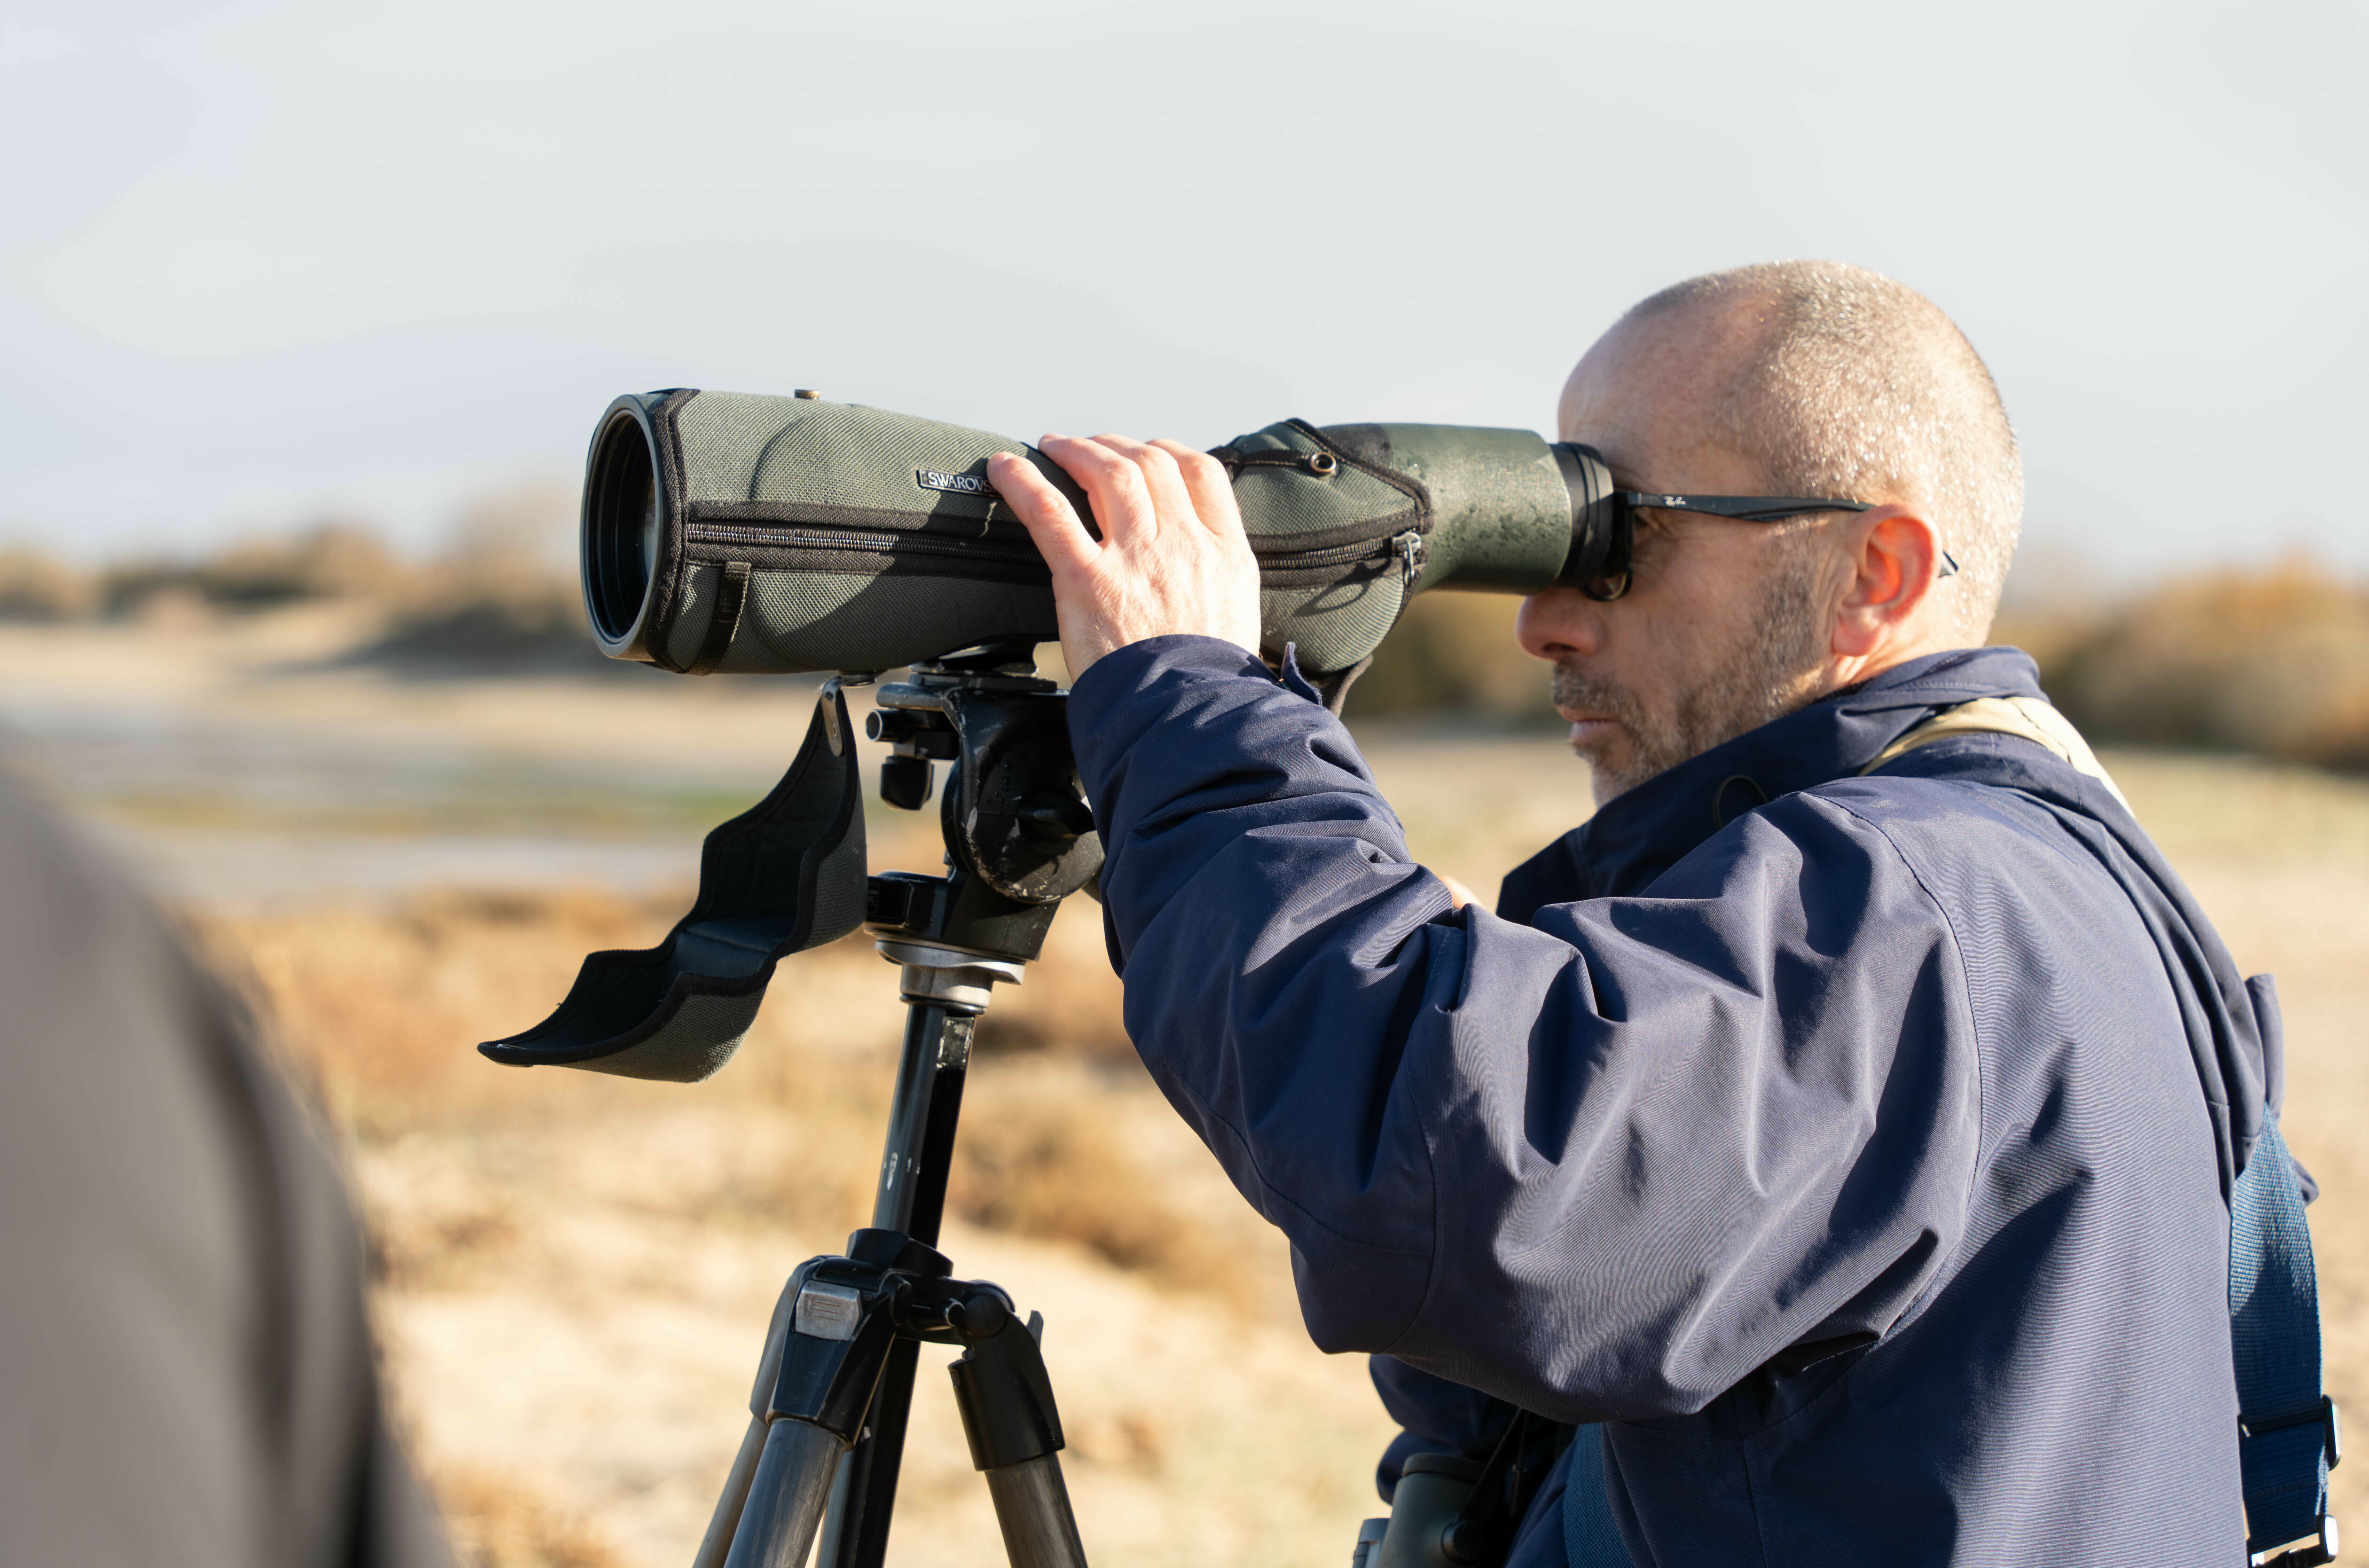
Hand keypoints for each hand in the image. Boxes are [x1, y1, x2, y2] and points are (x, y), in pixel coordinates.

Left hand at [989, 434, 1262, 678]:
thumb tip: (1198, 572)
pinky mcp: (1089, 580)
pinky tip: (1003, 468)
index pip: (1202, 474)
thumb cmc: (1207, 685)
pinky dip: (1023, 482)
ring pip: (1107, 472)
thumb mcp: (1236, 620)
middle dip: (1115, 446)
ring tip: (1052, 445)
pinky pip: (1050, 513)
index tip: (1148, 453)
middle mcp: (1183, 544)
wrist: (1190, 723)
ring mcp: (1136, 558)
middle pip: (1151, 463)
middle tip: (1089, 448)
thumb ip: (1215, 583)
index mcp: (1225, 554)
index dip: (1169, 452)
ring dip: (1075, 450)